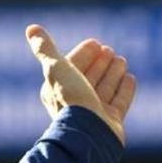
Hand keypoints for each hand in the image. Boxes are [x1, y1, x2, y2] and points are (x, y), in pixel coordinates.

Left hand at [26, 24, 135, 145]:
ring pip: (105, 88)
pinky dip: (125, 89)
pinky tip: (130, 77)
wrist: (89, 135)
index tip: (95, 43)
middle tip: (110, 50)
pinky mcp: (111, 123)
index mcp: (57, 91)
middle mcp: (74, 103)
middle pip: (89, 78)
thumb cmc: (71, 100)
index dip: (83, 54)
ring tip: (121, 60)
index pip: (71, 68)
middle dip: (99, 63)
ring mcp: (94, 114)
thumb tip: (31, 28)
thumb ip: (45, 48)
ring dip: (113, 73)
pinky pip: (120, 102)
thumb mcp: (56, 68)